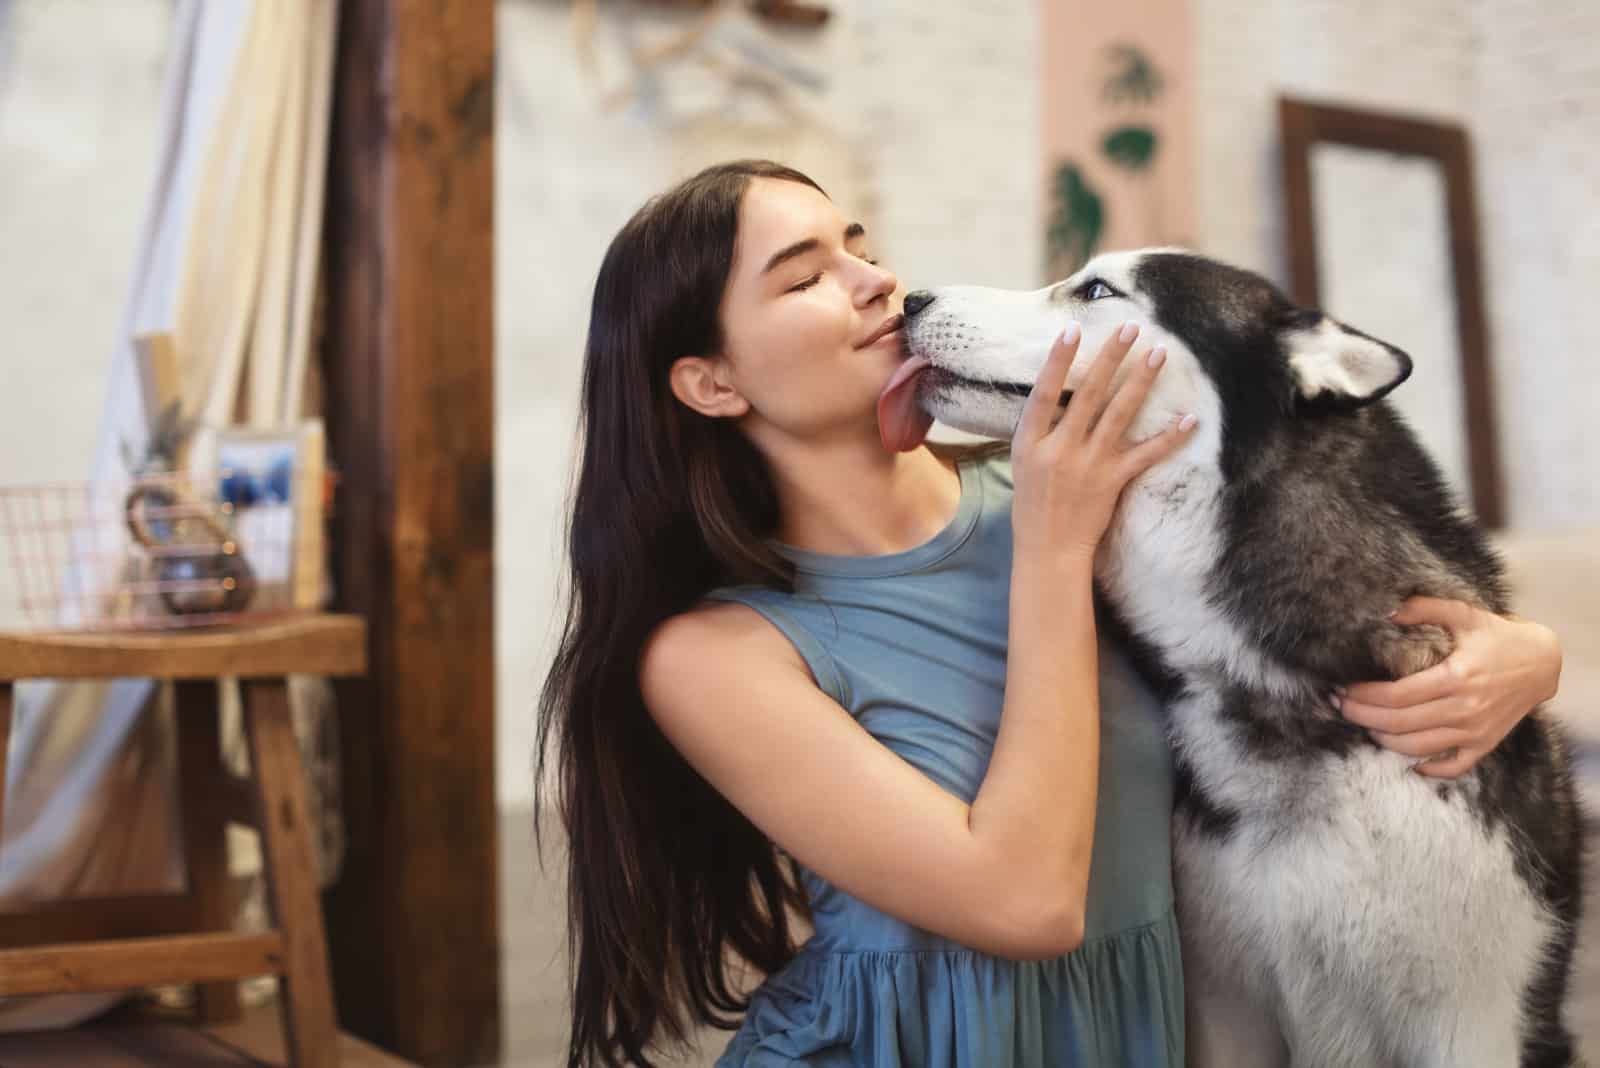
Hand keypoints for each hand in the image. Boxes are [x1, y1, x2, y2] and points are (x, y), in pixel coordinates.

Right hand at [1010, 320, 1197, 562]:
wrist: (1048, 549)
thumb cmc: (1032, 504)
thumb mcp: (1021, 463)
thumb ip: (1040, 430)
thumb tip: (1059, 394)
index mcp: (1030, 443)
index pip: (1044, 394)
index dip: (1057, 362)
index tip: (1073, 330)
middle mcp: (1059, 449)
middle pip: (1089, 395)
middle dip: (1111, 358)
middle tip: (1130, 327)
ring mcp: (1088, 465)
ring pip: (1119, 414)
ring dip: (1140, 381)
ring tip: (1158, 352)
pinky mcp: (1112, 482)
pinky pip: (1146, 454)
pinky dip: (1169, 437)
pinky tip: (1189, 419)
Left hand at [1338, 596, 1562, 778]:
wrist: (1543, 662)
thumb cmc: (1497, 636)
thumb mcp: (1463, 614)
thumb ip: (1423, 608)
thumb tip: (1384, 609)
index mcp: (1456, 677)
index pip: (1396, 696)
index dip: (1363, 696)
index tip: (1343, 689)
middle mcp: (1465, 709)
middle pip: (1399, 724)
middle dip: (1362, 717)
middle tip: (1340, 707)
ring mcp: (1476, 731)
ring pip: (1417, 748)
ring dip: (1384, 740)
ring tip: (1365, 725)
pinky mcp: (1485, 744)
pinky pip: (1452, 767)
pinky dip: (1427, 768)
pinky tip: (1407, 760)